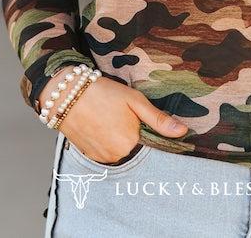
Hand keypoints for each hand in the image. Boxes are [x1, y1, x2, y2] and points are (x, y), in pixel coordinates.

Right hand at [38, 68, 188, 163]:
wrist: (67, 94)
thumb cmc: (103, 93)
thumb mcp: (134, 101)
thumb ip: (159, 119)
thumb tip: (183, 131)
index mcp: (131, 142)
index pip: (150, 142)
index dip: (147, 129)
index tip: (138, 117)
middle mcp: (117, 155)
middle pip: (134, 146)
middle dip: (132, 132)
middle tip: (120, 113)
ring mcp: (102, 158)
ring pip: (120, 149)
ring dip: (119, 137)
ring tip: (108, 117)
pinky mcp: (90, 157)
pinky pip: (107, 151)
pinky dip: (106, 140)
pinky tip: (100, 124)